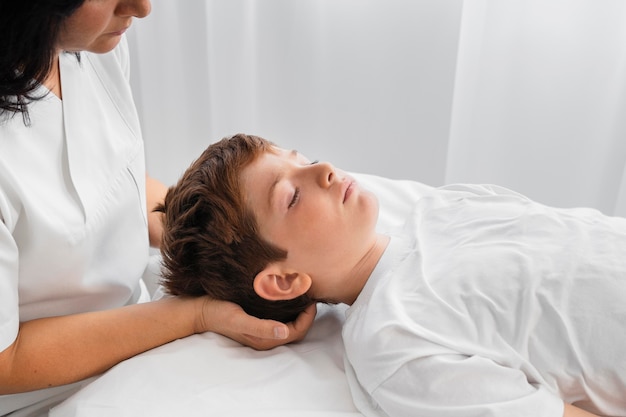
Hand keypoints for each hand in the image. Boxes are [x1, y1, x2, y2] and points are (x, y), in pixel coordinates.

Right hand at [197, 297, 316, 349]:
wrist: (200, 309)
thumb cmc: (219, 314)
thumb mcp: (239, 320)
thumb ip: (262, 327)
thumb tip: (284, 332)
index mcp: (265, 340)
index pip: (297, 332)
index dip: (308, 317)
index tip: (312, 299)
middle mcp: (266, 336)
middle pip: (296, 328)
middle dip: (307, 314)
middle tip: (311, 294)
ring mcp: (262, 327)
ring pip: (289, 321)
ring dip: (299, 310)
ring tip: (303, 292)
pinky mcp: (258, 318)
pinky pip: (280, 315)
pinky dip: (289, 306)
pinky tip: (288, 293)